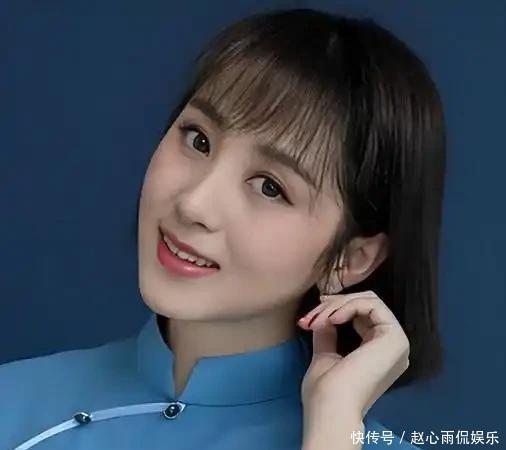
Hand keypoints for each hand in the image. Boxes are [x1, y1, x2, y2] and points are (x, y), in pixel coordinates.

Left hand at [298, 290, 409, 422]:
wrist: (331, 409)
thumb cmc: (326, 393)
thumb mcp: (325, 357)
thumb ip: (328, 335)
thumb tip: (323, 317)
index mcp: (379, 353)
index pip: (363, 315)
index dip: (337, 307)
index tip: (313, 312)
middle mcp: (392, 347)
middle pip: (366, 305)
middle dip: (334, 304)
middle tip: (312, 315)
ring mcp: (397, 342)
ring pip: (368, 301)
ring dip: (337, 305)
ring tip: (318, 319)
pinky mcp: (395, 337)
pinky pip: (373, 305)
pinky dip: (348, 306)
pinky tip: (332, 319)